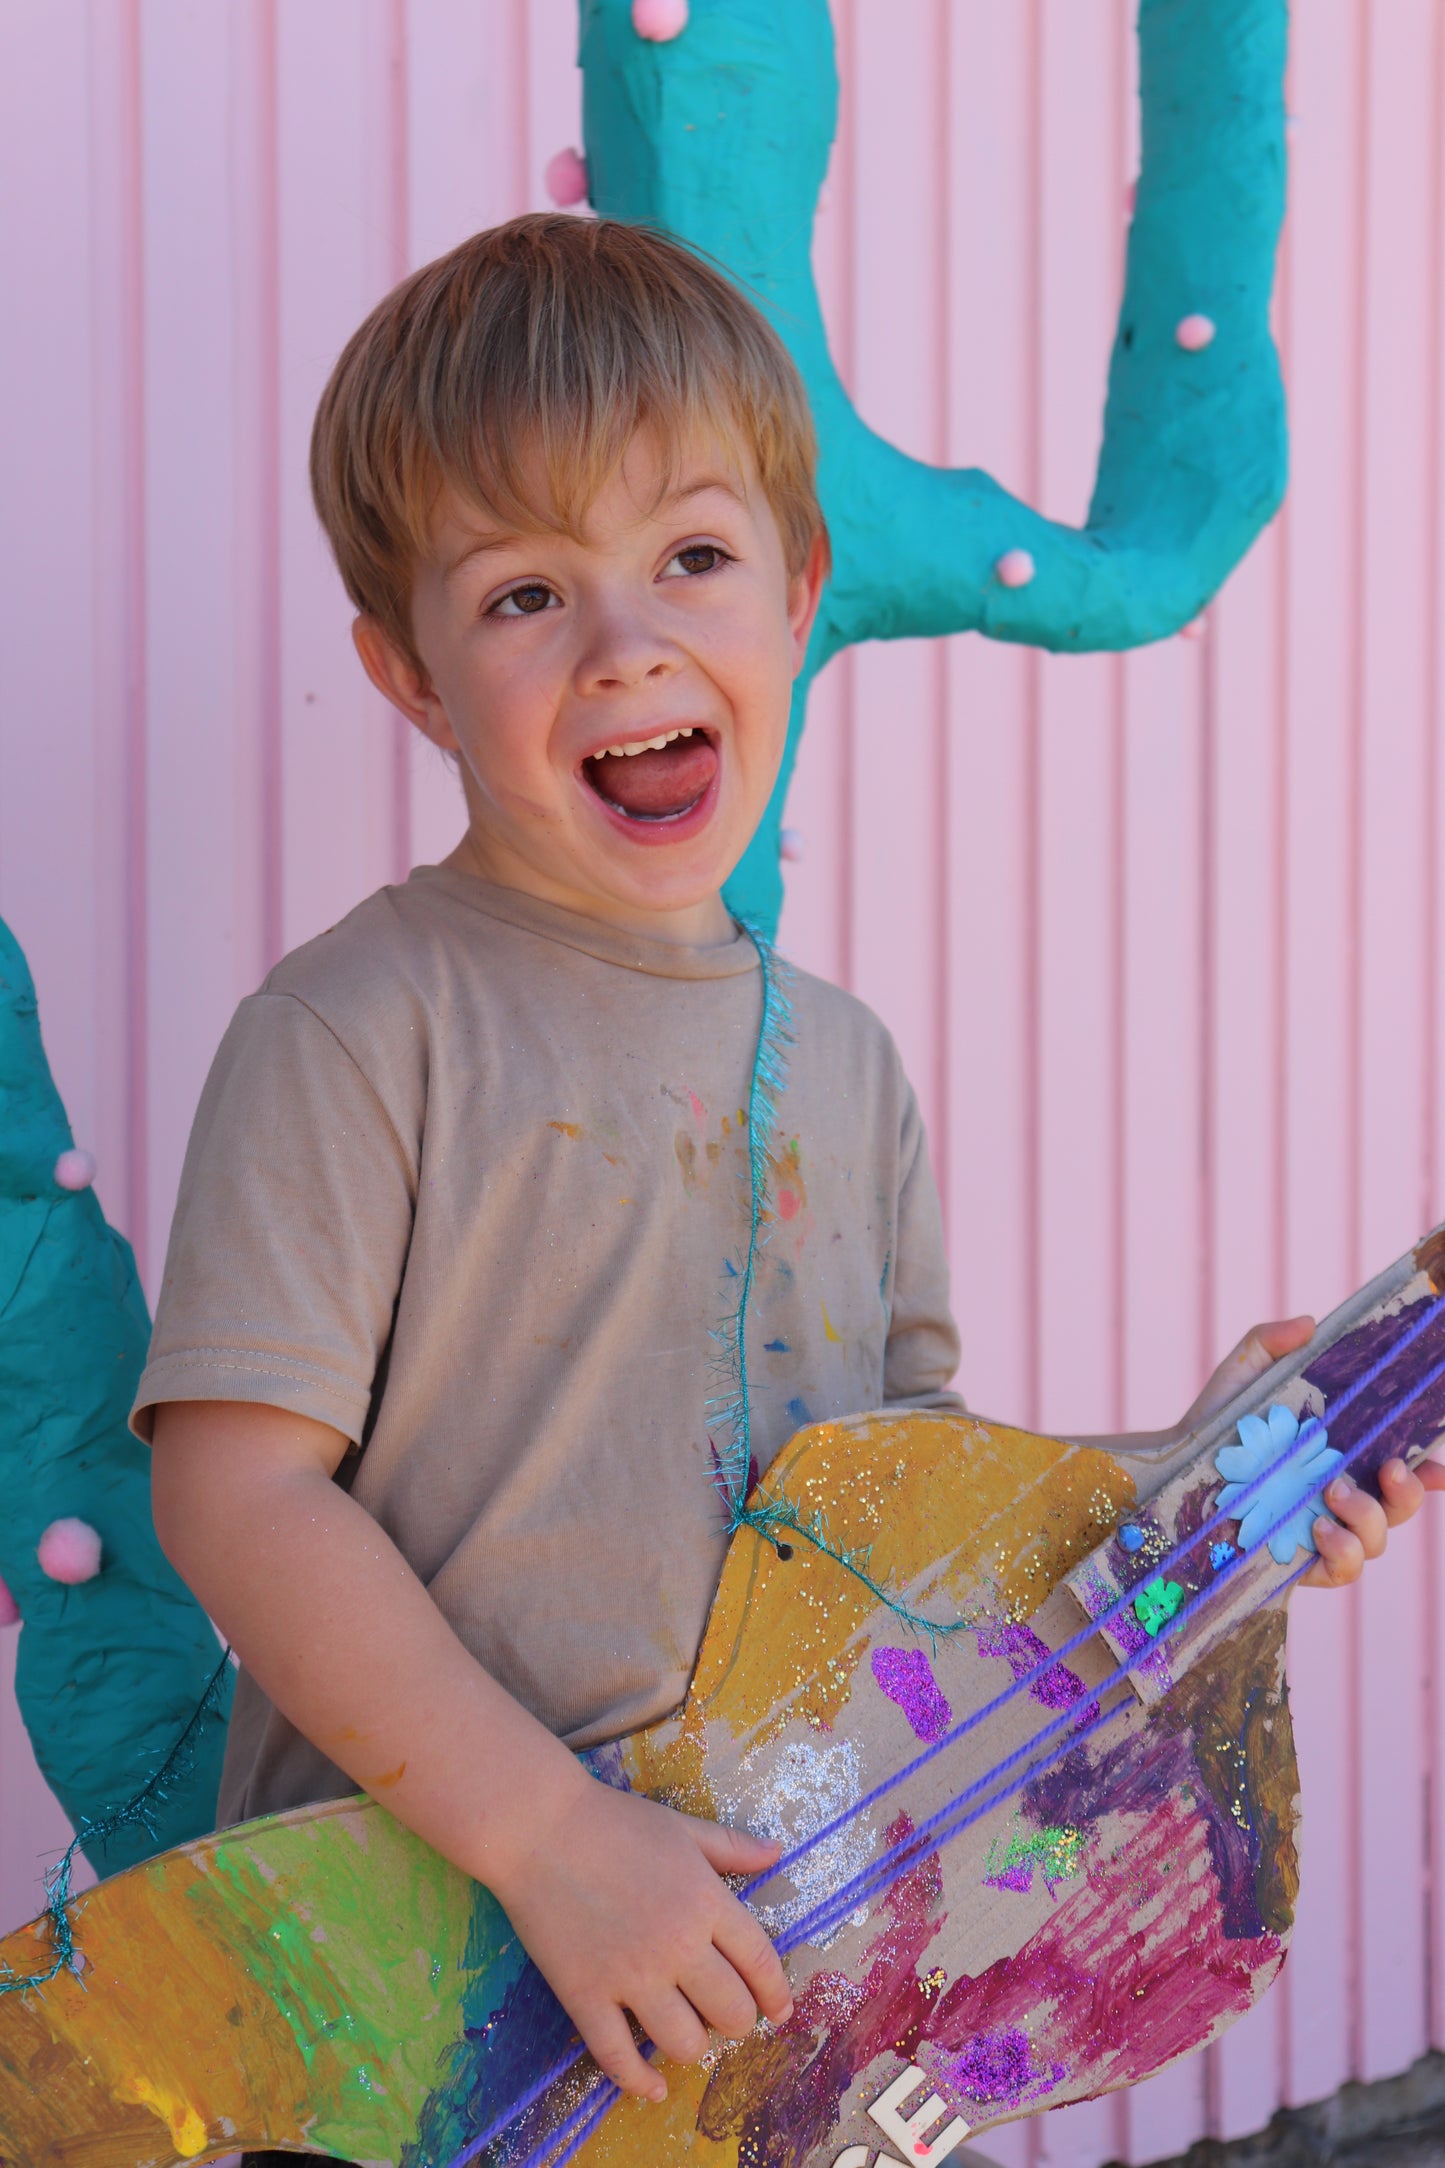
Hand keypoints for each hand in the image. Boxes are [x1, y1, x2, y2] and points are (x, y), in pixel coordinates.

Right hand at [493, 1778, 792, 2102]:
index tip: (780, 2011)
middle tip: (727, 2017)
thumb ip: (731, 1846)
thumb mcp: (681, 1827)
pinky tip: (653, 2086)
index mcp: (706, 1901)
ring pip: (684, 2042)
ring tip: (689, 2034)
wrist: (537, 1828)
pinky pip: (619, 2057)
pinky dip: (640, 2082)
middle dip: (737, 2021)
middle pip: (730, 2011)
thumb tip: (777, 1852)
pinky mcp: (586, 1996)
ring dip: (695, 2046)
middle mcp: (677, 1945)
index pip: (759, 1962)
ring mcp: (630, 1976)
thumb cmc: (613, 1821)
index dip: (776, 1993)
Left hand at [1176, 1315, 1444, 1589]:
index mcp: (1343, 1456)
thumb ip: (1270, 1343)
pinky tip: (1317, 1527)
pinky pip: (1342, 1571)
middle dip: (1410, 1492)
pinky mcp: (1300, 1565)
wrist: (1170, 1471)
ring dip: (1369, 1518)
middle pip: (1402, 1506)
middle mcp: (1342, 1498)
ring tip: (1335, 1491)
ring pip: (1377, 1541)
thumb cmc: (1217, 1425)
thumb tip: (1310, 1323)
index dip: (1431, 1468)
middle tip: (1390, 1466)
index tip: (1437, 1459)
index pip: (1403, 1466)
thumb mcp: (1243, 1376)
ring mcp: (1324, 1534)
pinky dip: (1341, 1552)